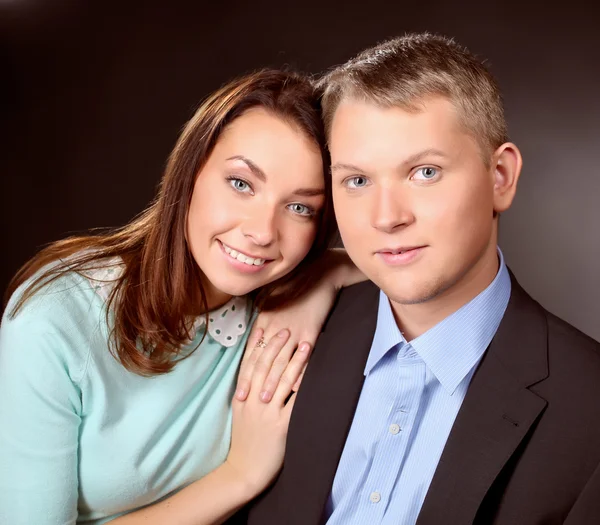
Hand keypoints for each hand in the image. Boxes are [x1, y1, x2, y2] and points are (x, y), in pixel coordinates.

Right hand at [225, 329, 310, 496]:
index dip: (261, 346)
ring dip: (295, 361)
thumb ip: (249, 394)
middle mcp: (253, 401)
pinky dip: (302, 385)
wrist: (244, 470)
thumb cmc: (245, 441)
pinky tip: (310, 374)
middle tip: (288, 330)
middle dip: (278, 347)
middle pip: (266, 367)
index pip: (251, 365)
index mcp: (242, 397)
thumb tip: (262, 374)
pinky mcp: (280, 425)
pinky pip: (294, 401)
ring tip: (305, 345)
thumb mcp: (241, 414)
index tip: (269, 331)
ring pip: (282, 380)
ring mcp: (267, 413)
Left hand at [236, 278, 336, 402]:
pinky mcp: (310, 332)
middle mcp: (275, 327)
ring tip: (266, 400)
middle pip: (261, 360)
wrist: (320, 274)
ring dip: (272, 382)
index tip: (238, 391)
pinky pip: (303, 356)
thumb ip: (265, 319)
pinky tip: (295, 388)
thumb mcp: (274, 299)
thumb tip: (258, 336)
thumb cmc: (297, 286)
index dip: (244, 373)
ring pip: (280, 361)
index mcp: (264, 320)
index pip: (251, 352)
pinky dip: (299, 372)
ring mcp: (293, 331)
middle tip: (246, 401)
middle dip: (253, 382)